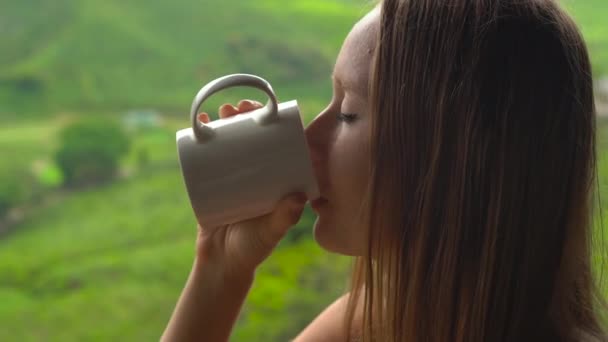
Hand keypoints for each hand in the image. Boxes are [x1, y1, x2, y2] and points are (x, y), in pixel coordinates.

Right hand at [195, 100, 307, 278]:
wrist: (220, 263)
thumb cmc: (252, 248)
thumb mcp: (270, 232)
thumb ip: (284, 218)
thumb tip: (299, 196)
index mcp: (273, 179)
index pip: (276, 144)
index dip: (272, 124)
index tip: (267, 110)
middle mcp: (254, 174)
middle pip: (250, 137)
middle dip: (245, 117)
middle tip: (238, 108)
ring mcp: (231, 176)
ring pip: (229, 142)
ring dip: (224, 122)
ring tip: (220, 112)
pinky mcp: (210, 181)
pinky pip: (206, 156)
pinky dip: (200, 138)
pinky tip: (197, 122)